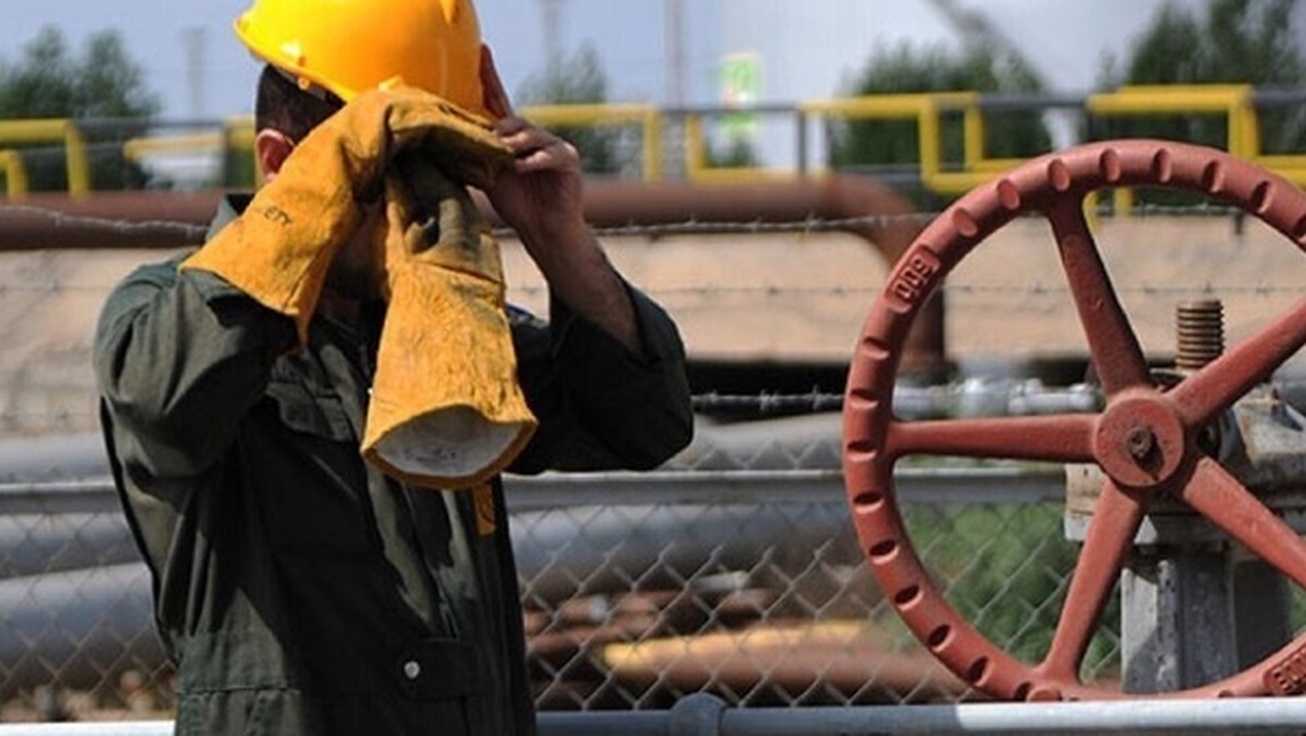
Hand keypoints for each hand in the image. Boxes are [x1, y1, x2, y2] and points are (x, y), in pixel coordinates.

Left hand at [476, 45, 642, 354]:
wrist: (545, 232)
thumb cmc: (517, 207)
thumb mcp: (488, 177)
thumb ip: (474, 156)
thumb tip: (444, 141)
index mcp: (514, 137)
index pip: (499, 101)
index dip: (490, 76)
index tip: (482, 51)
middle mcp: (535, 137)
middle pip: (512, 119)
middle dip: (498, 132)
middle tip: (489, 149)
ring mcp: (554, 146)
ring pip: (528, 133)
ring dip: (513, 146)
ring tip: (506, 160)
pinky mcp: (569, 160)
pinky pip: (548, 153)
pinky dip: (532, 161)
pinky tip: (522, 169)